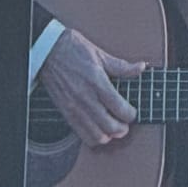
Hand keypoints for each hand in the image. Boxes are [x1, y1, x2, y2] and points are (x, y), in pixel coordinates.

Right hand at [38, 27, 142, 148]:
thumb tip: (140, 68)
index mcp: (97, 82)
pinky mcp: (66, 112)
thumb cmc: (72, 49)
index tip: (132, 111)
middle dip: (123, 129)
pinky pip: (82, 134)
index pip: (121, 110)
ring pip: (97, 136)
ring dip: (108, 135)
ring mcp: (74, 107)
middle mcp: (86, 98)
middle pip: (111, 127)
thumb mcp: (100, 54)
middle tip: (125, 123)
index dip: (131, 114)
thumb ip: (122, 66)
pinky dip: (93, 137)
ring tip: (111, 127)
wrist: (47, 51)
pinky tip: (98, 128)